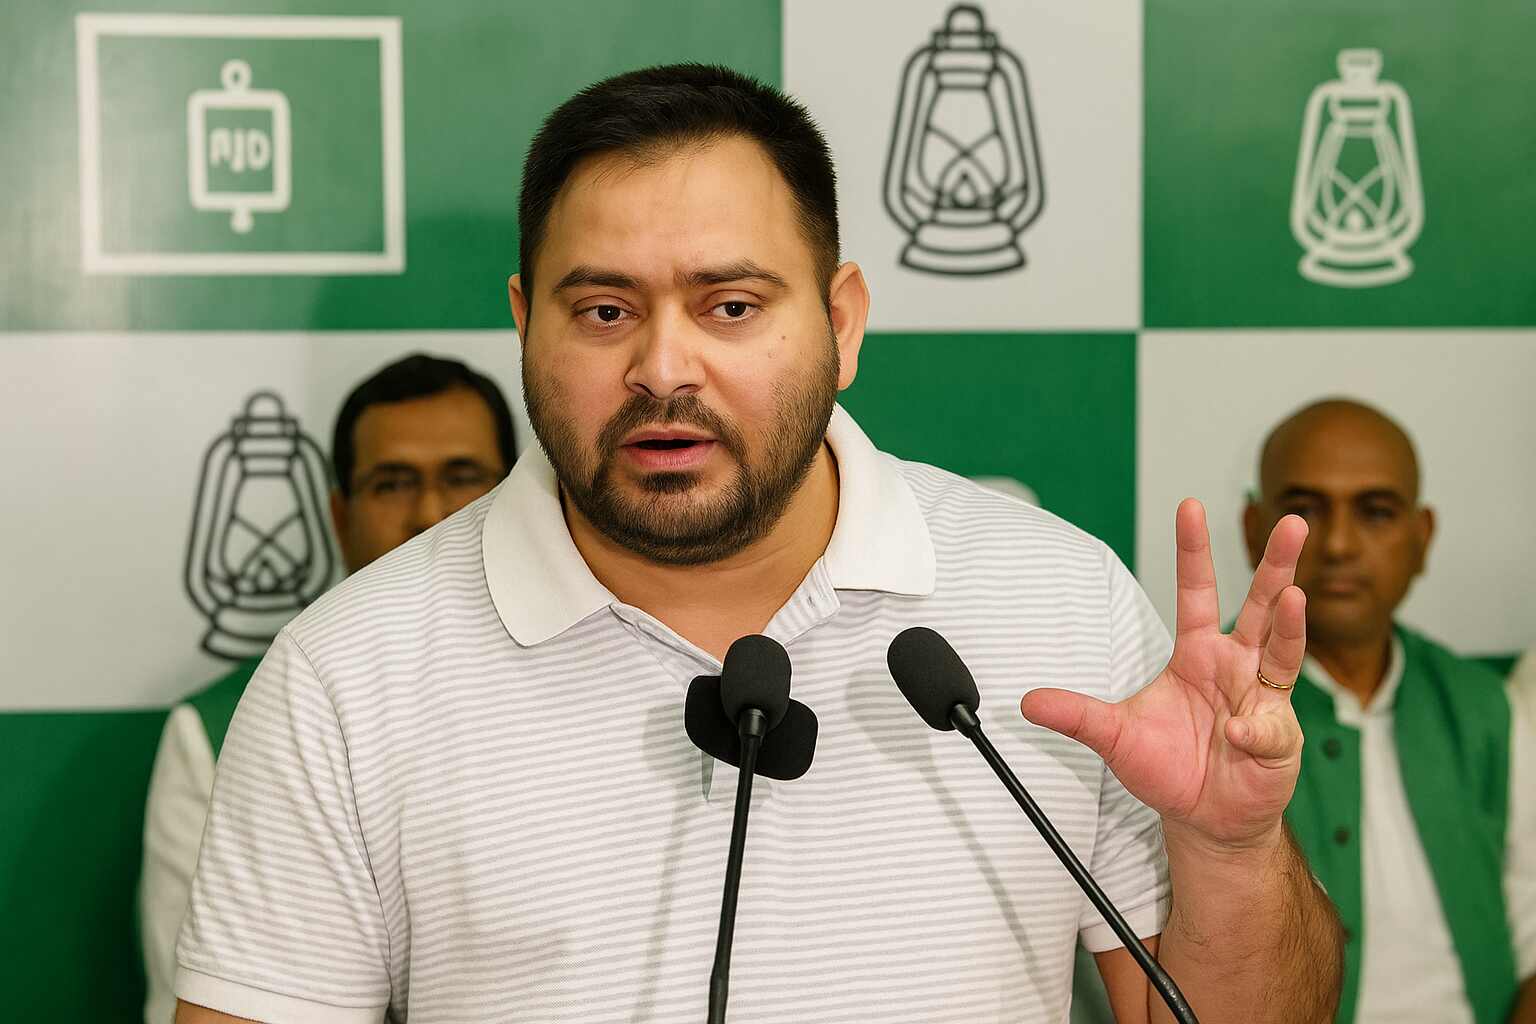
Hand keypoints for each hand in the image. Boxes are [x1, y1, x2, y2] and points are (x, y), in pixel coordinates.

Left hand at [1021, 499, 1308, 850]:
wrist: (1203, 817)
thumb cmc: (1167, 768)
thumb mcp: (1114, 737)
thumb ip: (1077, 715)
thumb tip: (1027, 702)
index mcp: (1197, 653)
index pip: (1197, 591)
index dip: (1193, 551)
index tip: (1190, 506)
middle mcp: (1235, 666)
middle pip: (1262, 605)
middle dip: (1278, 565)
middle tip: (1293, 522)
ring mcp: (1262, 698)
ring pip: (1285, 649)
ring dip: (1292, 623)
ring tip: (1295, 597)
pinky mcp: (1277, 737)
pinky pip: (1268, 726)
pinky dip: (1255, 729)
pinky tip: (1239, 733)